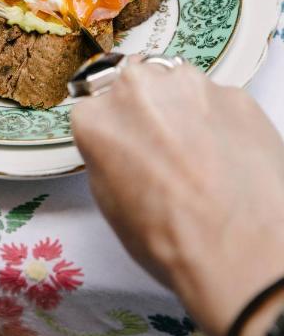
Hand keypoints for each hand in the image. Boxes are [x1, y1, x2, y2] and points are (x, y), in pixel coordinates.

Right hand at [71, 59, 283, 335]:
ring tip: (202, 157)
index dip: (115, 132)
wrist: (239, 252)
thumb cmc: (171, 239)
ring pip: (180, 86)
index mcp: (98, 116)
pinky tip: (230, 159)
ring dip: (185, 109)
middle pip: (137, 84)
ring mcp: (190, 85)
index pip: (97, 109)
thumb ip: (108, 155)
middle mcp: (139, 87)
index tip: (129, 149)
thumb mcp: (110, 203)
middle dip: (148, 109)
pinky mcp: (236, 94)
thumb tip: (121, 147)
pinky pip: (220, 101)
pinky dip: (222, 122)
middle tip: (166, 150)